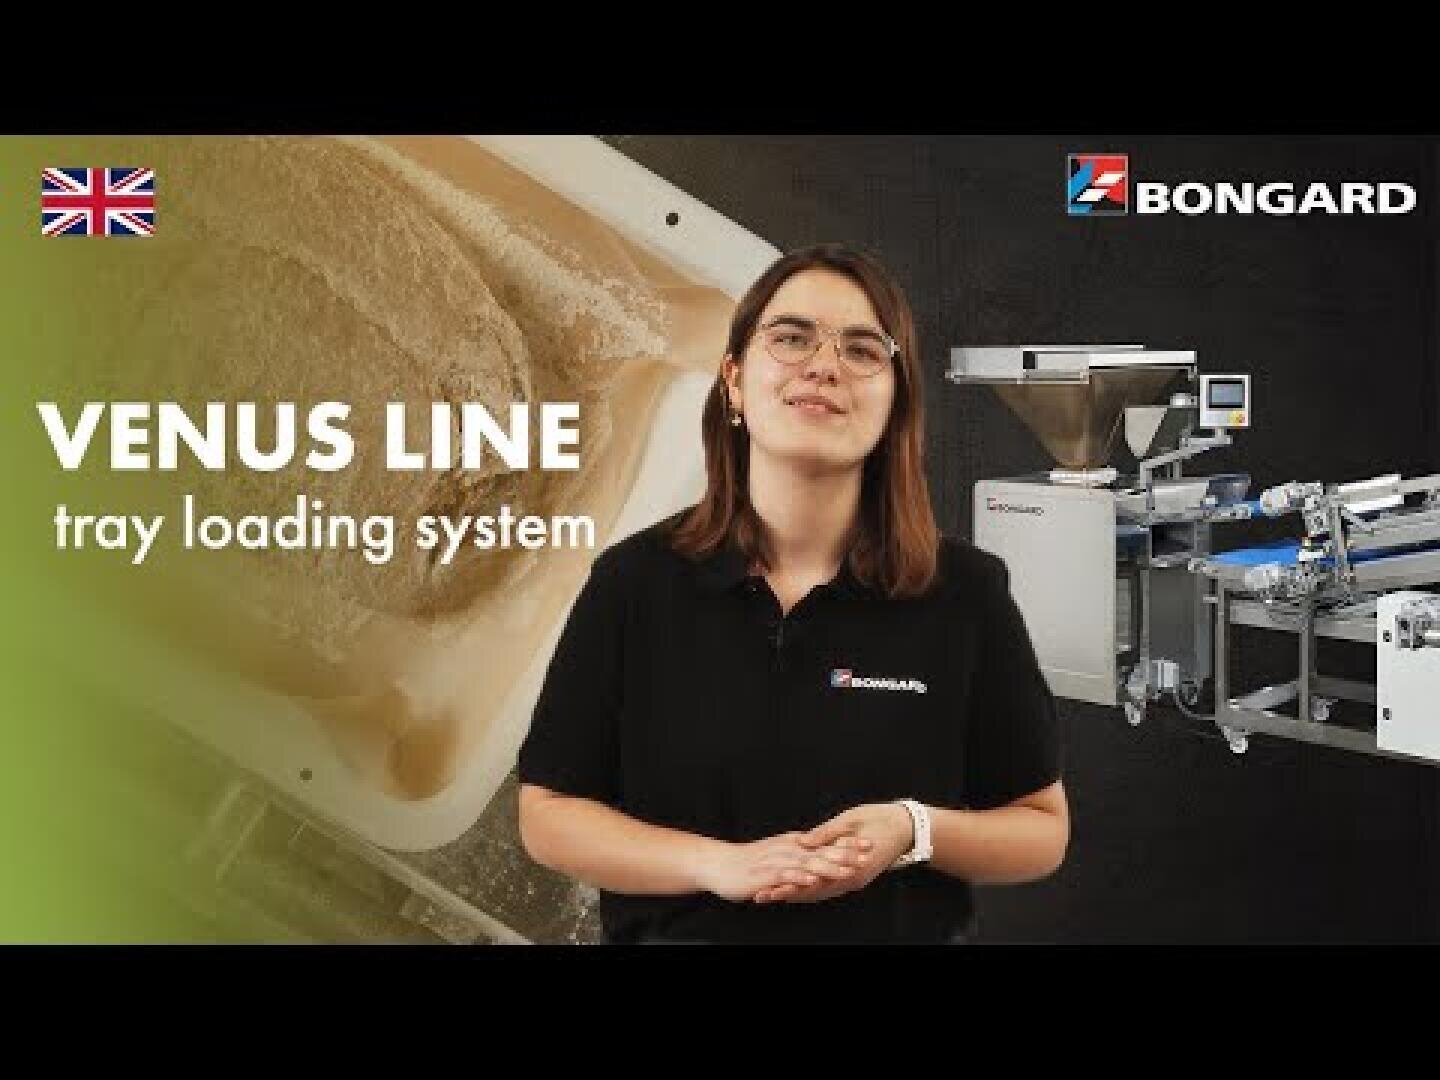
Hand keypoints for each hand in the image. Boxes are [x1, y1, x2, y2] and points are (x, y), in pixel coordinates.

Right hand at [697, 832, 874, 903]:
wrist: (718, 864)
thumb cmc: (749, 862)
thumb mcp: (778, 854)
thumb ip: (798, 855)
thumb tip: (818, 857)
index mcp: (793, 844)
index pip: (825, 841)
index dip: (847, 841)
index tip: (868, 841)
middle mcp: (788, 849)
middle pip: (822, 850)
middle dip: (846, 851)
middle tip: (868, 851)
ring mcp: (777, 861)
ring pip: (808, 862)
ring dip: (829, 865)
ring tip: (849, 868)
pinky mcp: (765, 874)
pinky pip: (785, 876)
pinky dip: (800, 877)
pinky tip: (813, 880)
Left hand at [753, 802, 914, 904]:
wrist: (906, 828)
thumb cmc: (880, 820)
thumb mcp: (851, 821)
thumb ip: (827, 833)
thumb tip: (803, 841)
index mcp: (850, 867)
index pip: (814, 882)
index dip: (790, 886)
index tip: (769, 889)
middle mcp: (850, 880)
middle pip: (813, 892)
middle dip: (786, 894)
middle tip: (761, 896)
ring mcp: (853, 880)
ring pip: (819, 892)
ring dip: (795, 894)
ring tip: (771, 896)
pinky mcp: (853, 877)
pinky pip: (828, 887)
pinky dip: (810, 889)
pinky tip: (796, 890)